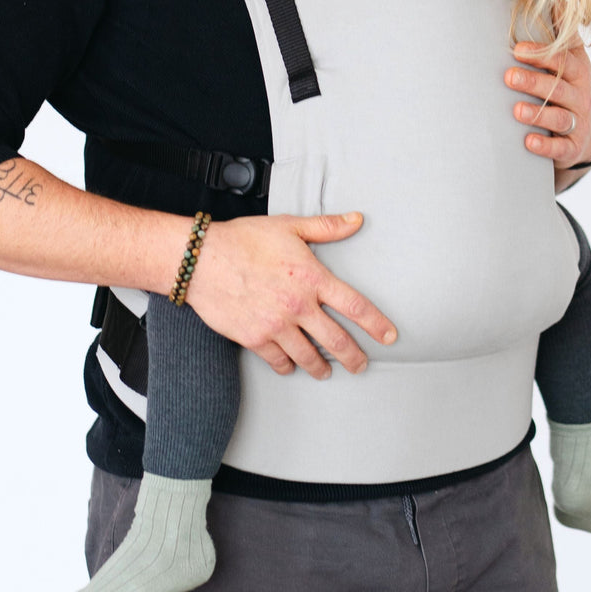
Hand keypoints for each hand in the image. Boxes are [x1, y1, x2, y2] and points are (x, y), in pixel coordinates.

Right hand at [187, 211, 397, 378]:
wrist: (201, 259)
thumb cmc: (244, 239)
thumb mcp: (288, 226)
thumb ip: (326, 227)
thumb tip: (356, 220)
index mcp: (311, 277)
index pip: (355, 306)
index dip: (376, 324)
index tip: (389, 337)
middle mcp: (298, 305)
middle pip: (337, 341)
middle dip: (354, 357)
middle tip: (361, 365)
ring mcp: (276, 325)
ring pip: (309, 357)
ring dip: (322, 367)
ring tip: (326, 371)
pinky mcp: (255, 339)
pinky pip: (279, 361)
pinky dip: (288, 366)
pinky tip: (291, 366)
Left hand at [505, 40, 590, 187]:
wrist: (587, 129)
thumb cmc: (569, 85)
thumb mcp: (571, 58)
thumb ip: (563, 33)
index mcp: (578, 71)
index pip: (564, 60)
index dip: (542, 54)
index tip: (518, 49)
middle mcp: (580, 96)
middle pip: (559, 88)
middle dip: (534, 82)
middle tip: (509, 77)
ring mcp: (578, 122)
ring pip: (558, 118)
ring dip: (537, 113)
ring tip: (516, 110)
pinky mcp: (572, 147)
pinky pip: (560, 148)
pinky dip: (545, 145)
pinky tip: (528, 141)